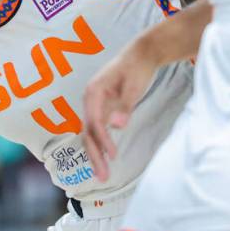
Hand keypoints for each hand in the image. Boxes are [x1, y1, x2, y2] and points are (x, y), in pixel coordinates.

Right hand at [82, 42, 159, 182]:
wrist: (141, 53)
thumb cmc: (138, 67)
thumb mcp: (135, 86)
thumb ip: (125, 107)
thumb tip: (116, 126)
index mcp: (93, 92)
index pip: (94, 123)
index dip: (102, 141)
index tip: (113, 156)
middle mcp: (90, 100)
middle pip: (88, 132)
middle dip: (94, 156)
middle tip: (102, 177)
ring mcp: (95, 104)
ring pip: (91, 134)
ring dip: (96, 154)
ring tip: (103, 175)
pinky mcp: (102, 108)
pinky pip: (98, 131)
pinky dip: (101, 145)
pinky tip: (105, 158)